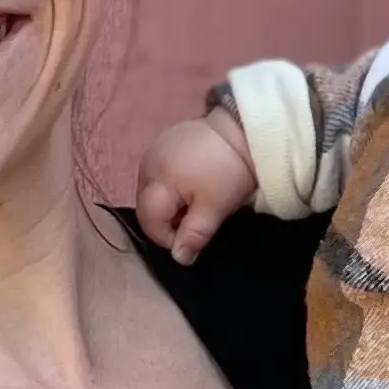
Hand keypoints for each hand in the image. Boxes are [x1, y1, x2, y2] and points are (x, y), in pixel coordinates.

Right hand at [134, 107, 257, 263]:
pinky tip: (191, 190)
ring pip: (150, 194)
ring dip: (168, 208)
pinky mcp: (162, 145)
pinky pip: (157, 177)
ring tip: (194, 208)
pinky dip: (170, 191)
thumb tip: (179, 259)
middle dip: (166, 223)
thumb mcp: (215, 207)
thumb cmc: (228, 171)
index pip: (149, 220)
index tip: (190, 243)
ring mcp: (152, 152)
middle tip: (194, 226)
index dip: (167, 238)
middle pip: (146, 207)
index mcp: (158, 178)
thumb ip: (194, 234)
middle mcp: (147, 164)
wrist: (242, 130)